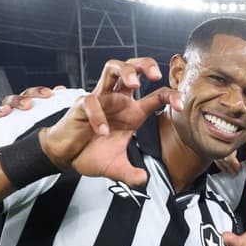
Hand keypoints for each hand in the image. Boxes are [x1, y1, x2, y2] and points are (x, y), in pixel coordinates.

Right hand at [0, 85, 65, 124]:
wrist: (29, 151)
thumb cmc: (38, 130)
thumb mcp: (48, 117)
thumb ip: (53, 104)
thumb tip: (60, 89)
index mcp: (29, 103)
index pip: (32, 94)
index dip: (38, 92)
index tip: (48, 94)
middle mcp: (15, 108)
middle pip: (15, 99)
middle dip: (20, 100)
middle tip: (28, 104)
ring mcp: (5, 117)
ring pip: (2, 109)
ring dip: (4, 108)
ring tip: (7, 111)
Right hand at [40, 58, 182, 185]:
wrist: (65, 157)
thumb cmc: (91, 154)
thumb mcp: (116, 168)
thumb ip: (131, 174)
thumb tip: (143, 180)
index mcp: (132, 112)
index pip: (156, 95)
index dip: (171, 96)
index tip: (180, 105)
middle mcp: (118, 101)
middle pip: (133, 68)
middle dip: (146, 65)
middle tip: (156, 75)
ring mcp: (100, 100)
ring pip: (112, 69)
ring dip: (125, 71)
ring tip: (134, 84)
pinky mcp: (82, 105)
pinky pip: (91, 102)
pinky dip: (98, 116)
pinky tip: (103, 132)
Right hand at [214, 131, 245, 174]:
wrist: (243, 107)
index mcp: (230, 139)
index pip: (228, 157)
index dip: (233, 165)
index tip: (238, 169)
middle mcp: (220, 138)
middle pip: (220, 158)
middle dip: (228, 167)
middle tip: (234, 171)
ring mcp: (216, 137)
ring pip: (215, 155)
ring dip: (222, 164)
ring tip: (228, 169)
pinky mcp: (214, 136)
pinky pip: (213, 150)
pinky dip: (218, 158)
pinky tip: (221, 161)